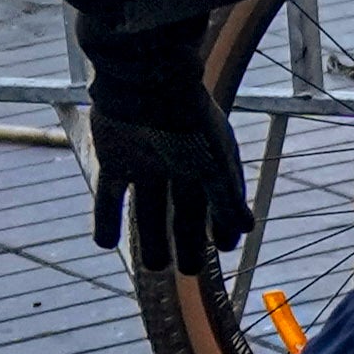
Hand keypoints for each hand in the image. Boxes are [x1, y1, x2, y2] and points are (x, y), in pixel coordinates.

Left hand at [89, 85, 254, 272]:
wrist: (142, 81)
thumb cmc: (187, 119)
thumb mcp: (215, 162)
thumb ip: (227, 198)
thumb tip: (248, 230)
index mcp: (205, 159)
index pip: (217, 200)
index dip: (222, 225)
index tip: (226, 249)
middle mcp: (176, 162)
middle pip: (184, 210)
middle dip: (188, 240)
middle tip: (189, 271)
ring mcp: (144, 161)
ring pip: (149, 209)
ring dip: (151, 237)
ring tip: (155, 267)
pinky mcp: (114, 159)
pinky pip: (109, 196)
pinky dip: (106, 219)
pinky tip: (104, 244)